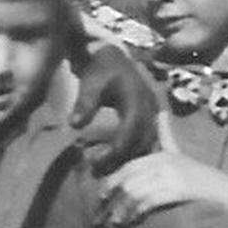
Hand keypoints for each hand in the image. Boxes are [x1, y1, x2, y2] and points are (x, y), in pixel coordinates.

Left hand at [71, 44, 157, 174]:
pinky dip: (135, 153)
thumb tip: (74, 124)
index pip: (132, 126)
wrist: (114, 57)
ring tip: (106, 169)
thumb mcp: (90, 82)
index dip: (118, 145)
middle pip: (143, 139)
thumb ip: (84, 102)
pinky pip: (148, 140)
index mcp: (137, 96)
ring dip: (130, 158)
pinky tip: (118, 163)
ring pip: (148, 142)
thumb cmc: (101, 69)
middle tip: (99, 169)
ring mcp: (154, 112)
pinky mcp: (152, 118)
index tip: (99, 160)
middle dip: (123, 157)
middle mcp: (150, 106)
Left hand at [97, 143, 227, 227]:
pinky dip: (135, 212)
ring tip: (110, 225)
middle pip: (128, 178)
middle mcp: (164, 161)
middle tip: (99, 218)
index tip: (101, 198)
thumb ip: (167, 137)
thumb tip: (161, 114)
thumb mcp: (182, 155)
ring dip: (119, 210)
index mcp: (162, 154)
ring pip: (134, 190)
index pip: (129, 167)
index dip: (112, 182)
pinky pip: (148, 200)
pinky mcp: (176, 188)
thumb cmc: (204, 179)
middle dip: (111, 199)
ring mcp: (170, 174)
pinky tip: (128, 222)